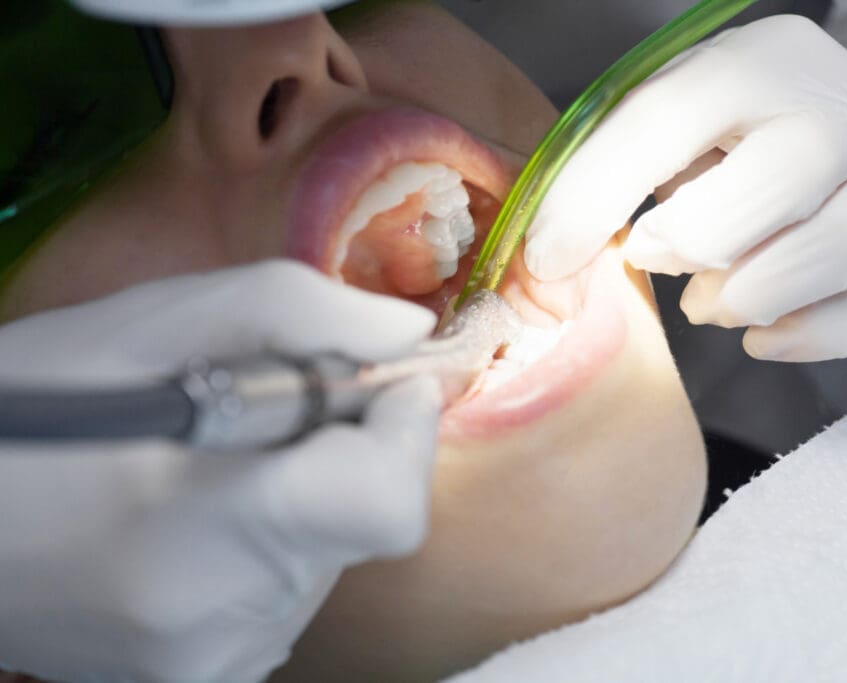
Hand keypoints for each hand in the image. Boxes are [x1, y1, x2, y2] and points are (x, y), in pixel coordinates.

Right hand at [0, 261, 441, 681]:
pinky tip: (201, 520)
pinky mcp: (205, 679)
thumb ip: (300, 310)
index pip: (385, 504)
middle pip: (365, 521)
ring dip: (305, 496)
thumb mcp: (156, 321)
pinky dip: (275, 544)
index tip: (383, 386)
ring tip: (209, 470)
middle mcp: (220, 618)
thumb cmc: (38, 402)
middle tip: (265, 412)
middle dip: (344, 451)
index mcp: (209, 525)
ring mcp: (212, 661)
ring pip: (331, 555)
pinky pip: (289, 593)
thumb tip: (408, 333)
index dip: (403, 434)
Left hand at [525, 15, 846, 360]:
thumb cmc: (747, 130)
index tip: (547, 259)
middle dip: (682, 250)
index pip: (661, 128)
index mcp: (760, 66)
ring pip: (802, 271)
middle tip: (659, 255)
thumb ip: (612, 164)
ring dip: (734, 301)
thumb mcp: (679, 111)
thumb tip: (549, 262)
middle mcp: (845, 116)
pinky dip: (798, 337)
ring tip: (713, 292)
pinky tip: (765, 324)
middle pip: (744, 209)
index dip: (589, 202)